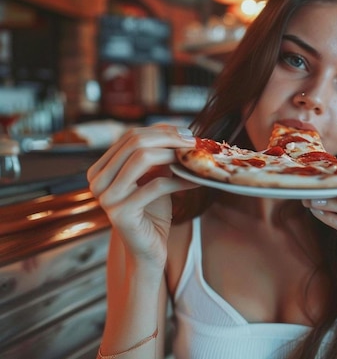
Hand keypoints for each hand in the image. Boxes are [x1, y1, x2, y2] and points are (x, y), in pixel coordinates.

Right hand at [87, 125, 198, 272]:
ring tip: (193, 158)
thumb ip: (159, 155)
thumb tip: (180, 131)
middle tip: (194, 142)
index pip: (131, 136)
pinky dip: (180, 180)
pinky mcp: (120, 213)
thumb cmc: (152, 211)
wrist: (147, 248)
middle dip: (168, 139)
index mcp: (100, 169)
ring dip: (173, 155)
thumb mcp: (153, 177)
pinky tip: (196, 180)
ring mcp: (105, 197)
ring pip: (142, 159)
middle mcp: (97, 181)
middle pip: (135, 143)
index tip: (187, 133)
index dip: (161, 131)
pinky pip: (156, 185)